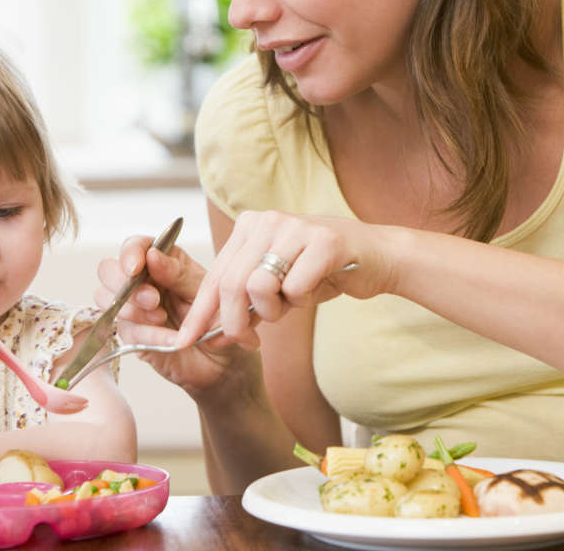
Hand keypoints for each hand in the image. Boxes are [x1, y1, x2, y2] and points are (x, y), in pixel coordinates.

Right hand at [95, 237, 251, 393]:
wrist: (225, 358)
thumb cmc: (217, 317)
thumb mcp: (206, 290)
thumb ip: (179, 273)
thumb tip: (152, 255)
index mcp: (163, 261)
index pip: (134, 246)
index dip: (130, 253)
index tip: (136, 267)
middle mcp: (143, 281)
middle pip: (108, 269)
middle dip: (124, 283)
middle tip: (153, 299)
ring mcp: (133, 308)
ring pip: (106, 299)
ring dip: (133, 309)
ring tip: (162, 317)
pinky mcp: (132, 335)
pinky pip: (126, 331)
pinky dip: (149, 335)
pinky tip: (171, 339)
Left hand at [174, 211, 389, 347]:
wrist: (377, 257)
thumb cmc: (322, 272)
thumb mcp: (276, 285)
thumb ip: (245, 302)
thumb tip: (210, 335)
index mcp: (249, 226)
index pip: (214, 275)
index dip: (199, 312)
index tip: (186, 341)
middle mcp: (268, 221)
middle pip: (231, 284)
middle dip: (234, 323)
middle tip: (247, 342)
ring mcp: (296, 227)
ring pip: (258, 286)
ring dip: (273, 311)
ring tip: (290, 305)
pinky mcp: (324, 241)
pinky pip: (295, 288)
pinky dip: (302, 300)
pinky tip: (316, 288)